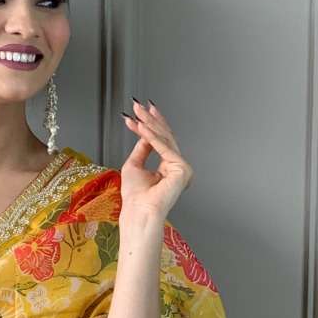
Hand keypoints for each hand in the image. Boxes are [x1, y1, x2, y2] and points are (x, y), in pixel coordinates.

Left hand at [119, 97, 191, 226]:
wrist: (139, 212)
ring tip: (138, 113)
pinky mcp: (182, 169)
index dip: (151, 126)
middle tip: (139, 106)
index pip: (161, 142)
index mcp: (168, 169)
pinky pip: (164, 148)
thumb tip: (145, 133)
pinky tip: (142, 126)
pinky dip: (152, 136)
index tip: (142, 112)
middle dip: (150, 120)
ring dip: (149, 124)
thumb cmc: (135, 197)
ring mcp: (182, 168)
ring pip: (165, 140)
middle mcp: (178, 168)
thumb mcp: (135, 165)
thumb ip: (142, 148)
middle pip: (165, 138)